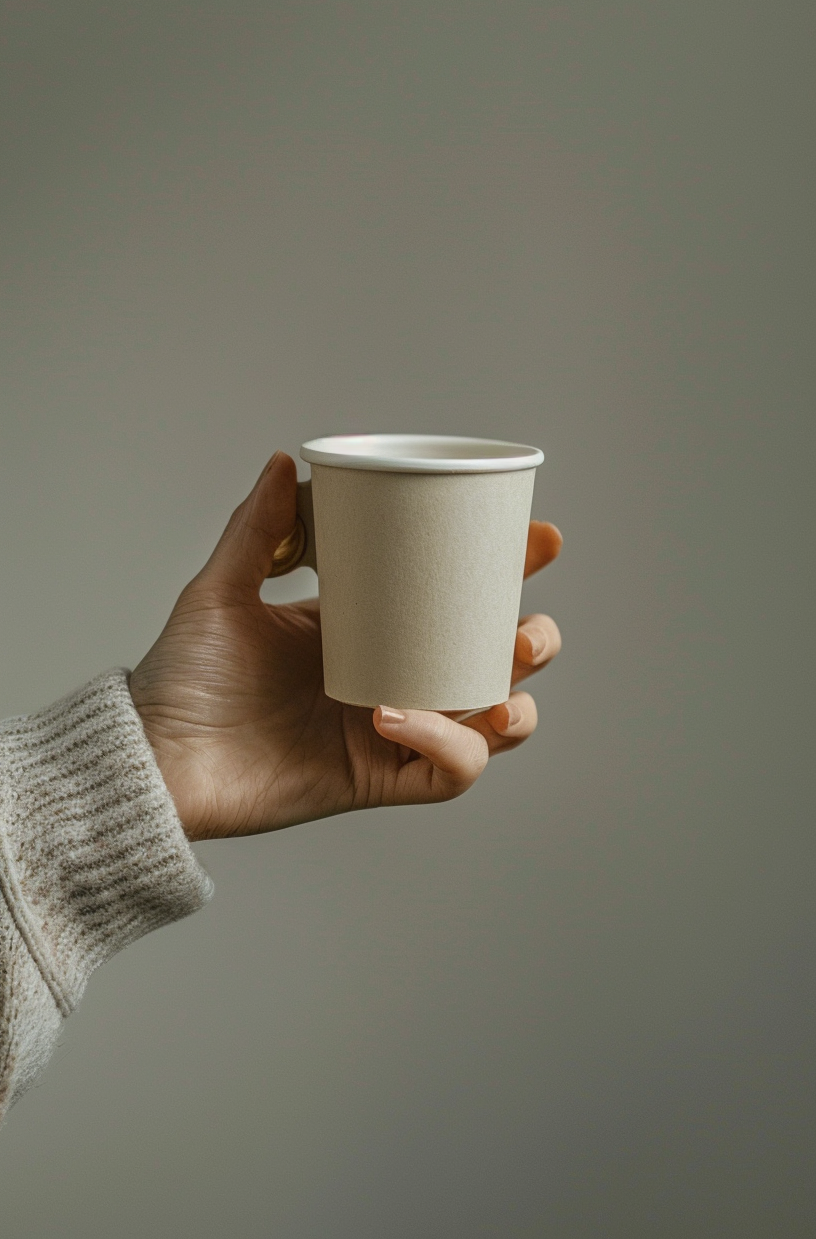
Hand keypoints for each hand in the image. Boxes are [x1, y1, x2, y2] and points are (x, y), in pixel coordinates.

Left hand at [130, 453, 561, 839]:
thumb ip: (257, 527)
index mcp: (371, 627)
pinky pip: (445, 772)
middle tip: (524, 625)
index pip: (457, 597)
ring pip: (491, 724)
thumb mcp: (223, 588)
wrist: (155, 755)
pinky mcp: (378, 780)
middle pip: (495, 663)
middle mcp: (393, 679)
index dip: (510, 572)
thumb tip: (285, 460)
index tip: (538, 539)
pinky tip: (401, 714)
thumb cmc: (183, 676)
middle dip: (533, 642)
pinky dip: (447, 745)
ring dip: (514, 703)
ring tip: (501, 681)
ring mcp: (391, 733)